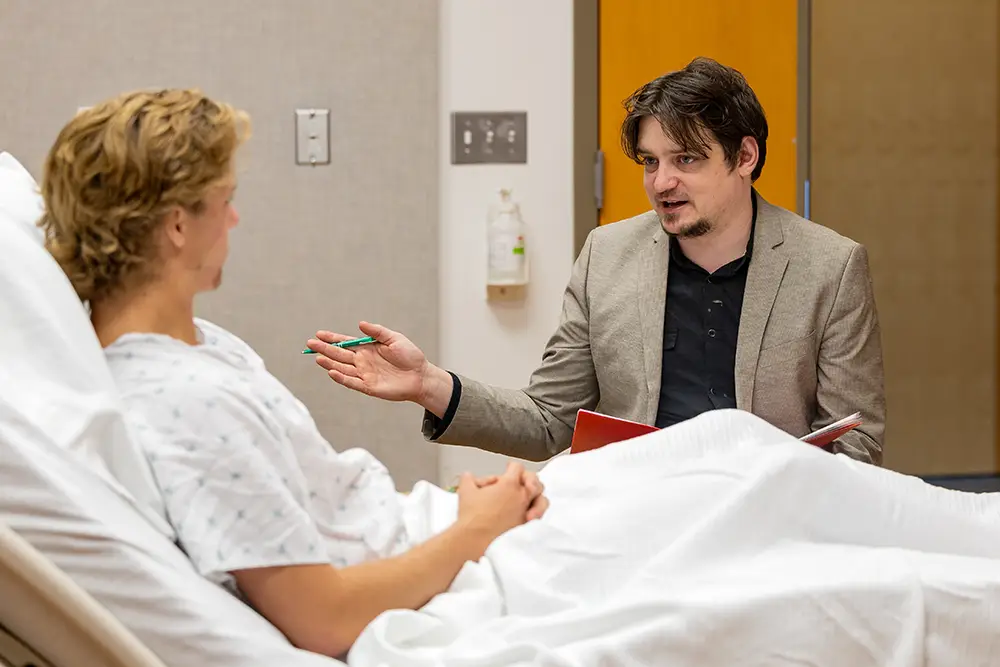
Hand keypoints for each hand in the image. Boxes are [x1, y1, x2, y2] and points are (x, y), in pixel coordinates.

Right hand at [306, 322, 452, 413]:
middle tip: (310, 344)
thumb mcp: (394, 338)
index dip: (332, 338)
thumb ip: (377, 332)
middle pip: (339, 354)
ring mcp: (364, 374)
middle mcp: (363, 361)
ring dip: (329, 363)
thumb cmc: (410, 356)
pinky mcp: (368, 387)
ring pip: (342, 368)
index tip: (319, 334)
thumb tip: (360, 324)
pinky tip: (331, 371)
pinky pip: (351, 382)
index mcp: (367, 348)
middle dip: (324, 349)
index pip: (345, 342)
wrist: (421, 376)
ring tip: (317, 357)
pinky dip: (341, 378)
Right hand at [465, 470, 547, 521]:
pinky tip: (527, 515)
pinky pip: (539, 518)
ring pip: (542, 499)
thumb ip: (468, 479)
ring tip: (528, 497)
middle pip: (534, 480)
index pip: (517, 467)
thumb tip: (468, 476)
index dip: (512, 466)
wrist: (475, 541)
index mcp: (509, 484)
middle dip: (527, 478)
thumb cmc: (472, 517)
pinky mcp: (527, 527)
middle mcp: (522, 496)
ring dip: (535, 496)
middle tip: (519, 481)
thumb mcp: (465, 491)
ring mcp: (526, 512)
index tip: (509, 468)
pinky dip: (535, 514)